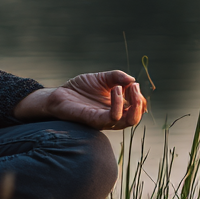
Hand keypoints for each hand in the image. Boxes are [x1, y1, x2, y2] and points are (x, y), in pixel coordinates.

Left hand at [13, 70, 146, 129]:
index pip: (137, 109)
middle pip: (136, 117)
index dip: (139, 97)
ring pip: (129, 121)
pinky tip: (114, 90)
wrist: (59, 94)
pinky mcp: (94, 120)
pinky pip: (112, 117)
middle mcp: (113, 117)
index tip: (134, 84)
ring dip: (132, 104)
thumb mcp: (102, 78)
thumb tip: (133, 80)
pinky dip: (117, 104)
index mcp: (117, 108)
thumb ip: (117, 77)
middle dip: (139, 101)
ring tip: (126, 87)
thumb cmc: (80, 88)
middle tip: (134, 87)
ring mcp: (105, 120)